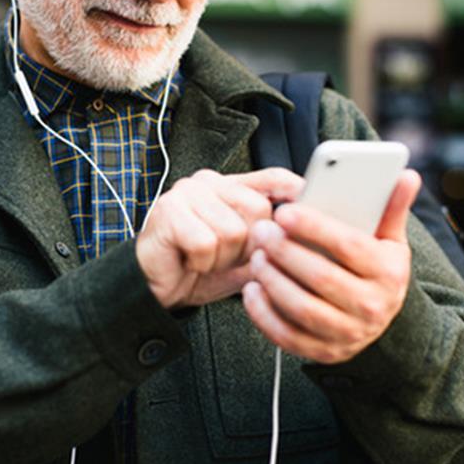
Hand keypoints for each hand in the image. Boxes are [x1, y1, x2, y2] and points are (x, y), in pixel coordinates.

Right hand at [136, 168, 303, 309]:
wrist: (152, 286)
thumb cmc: (198, 268)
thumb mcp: (242, 256)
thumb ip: (268, 243)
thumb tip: (304, 240)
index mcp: (229, 186)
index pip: (271, 177)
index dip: (293, 189)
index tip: (311, 199)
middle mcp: (209, 182)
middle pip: (257, 209)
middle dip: (248, 245)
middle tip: (225, 256)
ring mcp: (187, 193)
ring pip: (233, 230)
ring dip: (223, 257)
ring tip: (205, 259)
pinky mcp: (169, 212)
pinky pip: (207, 243)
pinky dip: (202, 263)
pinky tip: (189, 261)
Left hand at [242, 170, 420, 363]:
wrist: (382, 319)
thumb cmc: (377, 267)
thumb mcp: (389, 238)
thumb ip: (391, 206)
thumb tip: (406, 175)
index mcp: (388, 272)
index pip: (349, 246)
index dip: (314, 227)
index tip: (285, 211)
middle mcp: (372, 307)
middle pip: (321, 277)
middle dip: (285, 251)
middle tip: (261, 230)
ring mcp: (348, 334)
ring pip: (302, 308)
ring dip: (272, 280)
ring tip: (257, 255)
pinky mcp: (324, 352)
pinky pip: (288, 337)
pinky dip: (265, 315)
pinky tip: (252, 290)